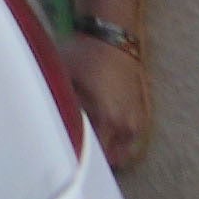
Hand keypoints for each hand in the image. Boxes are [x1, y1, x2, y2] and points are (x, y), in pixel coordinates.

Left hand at [71, 22, 162, 171]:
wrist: (112, 37)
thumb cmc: (84, 58)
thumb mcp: (65, 82)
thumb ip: (65, 110)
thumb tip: (55, 131)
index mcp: (107, 119)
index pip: (96, 157)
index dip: (80, 160)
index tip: (67, 161)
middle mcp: (127, 125)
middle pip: (111, 159)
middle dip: (95, 159)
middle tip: (76, 152)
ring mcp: (138, 120)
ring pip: (123, 151)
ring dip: (108, 150)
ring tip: (90, 140)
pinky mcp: (144, 113)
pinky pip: (131, 139)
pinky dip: (118, 139)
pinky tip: (104, 130)